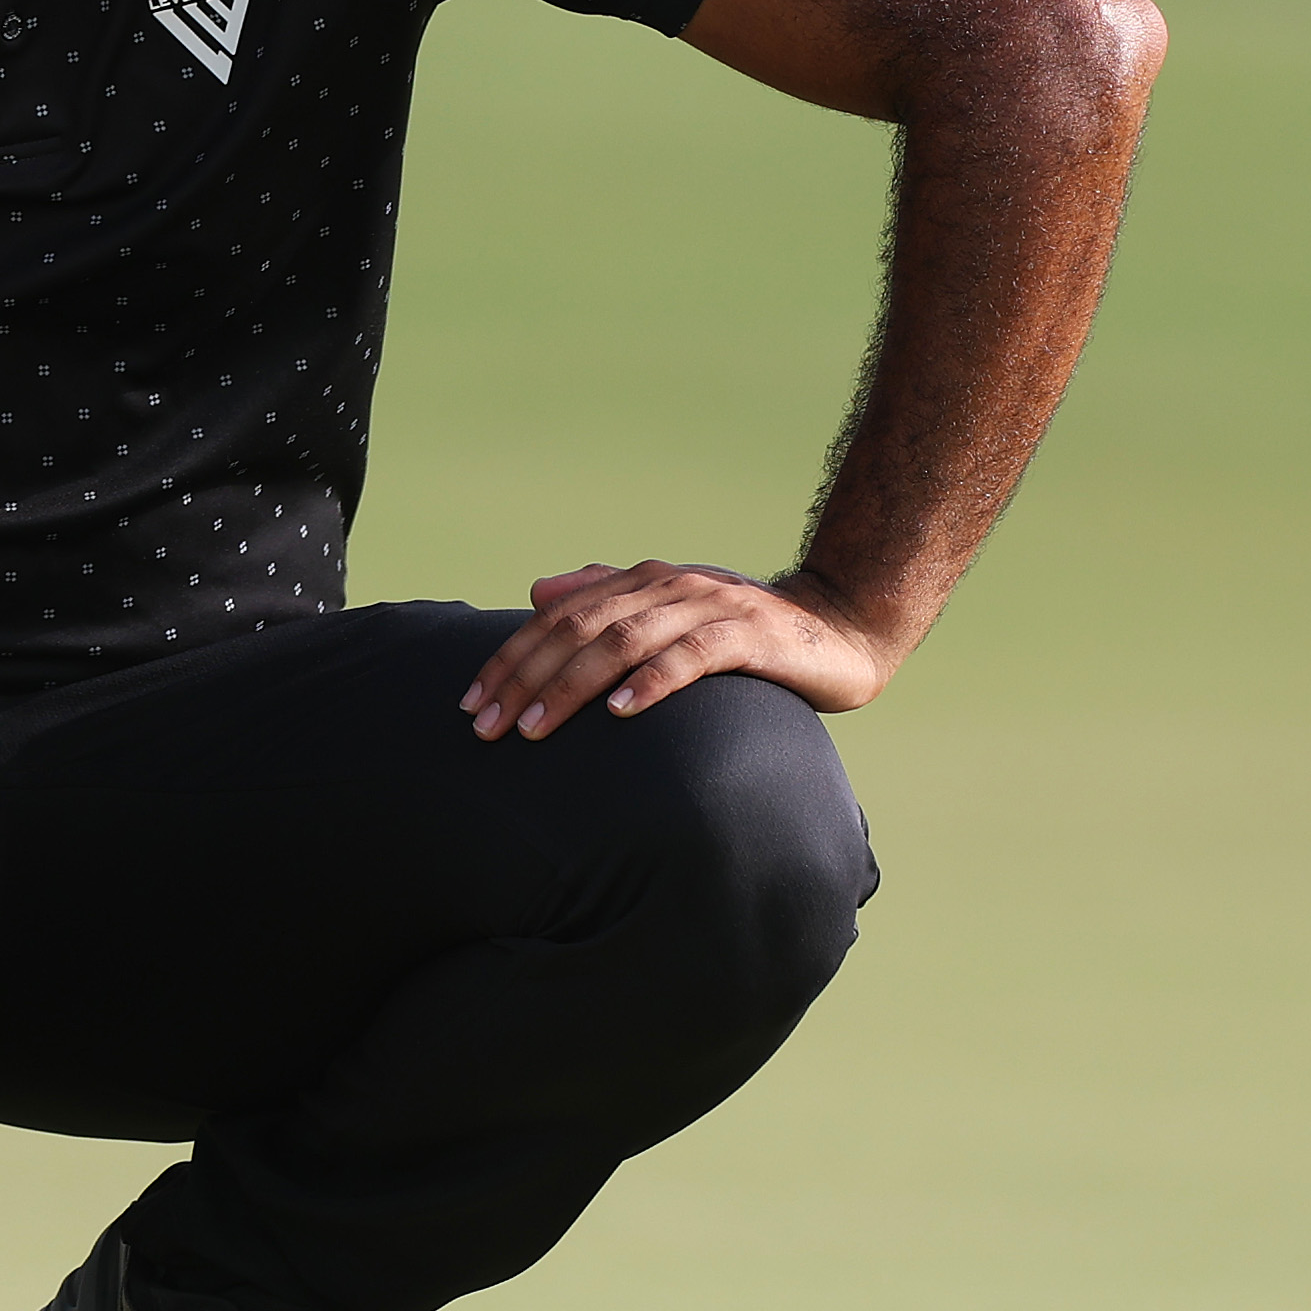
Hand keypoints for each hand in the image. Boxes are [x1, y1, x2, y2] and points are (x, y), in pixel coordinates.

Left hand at [462, 561, 898, 741]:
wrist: (839, 628)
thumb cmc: (746, 631)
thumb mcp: (670, 613)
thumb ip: (606, 599)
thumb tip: (536, 594)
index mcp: (644, 582)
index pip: (560, 617)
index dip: (511, 658)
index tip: (471, 703)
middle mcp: (670, 587)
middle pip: (580, 629)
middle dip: (527, 678)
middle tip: (488, 726)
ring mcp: (711, 607)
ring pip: (624, 641)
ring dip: (573, 685)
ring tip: (536, 728)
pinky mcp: (751, 636)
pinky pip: (693, 656)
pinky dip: (652, 681)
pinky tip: (620, 711)